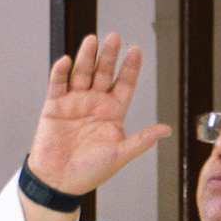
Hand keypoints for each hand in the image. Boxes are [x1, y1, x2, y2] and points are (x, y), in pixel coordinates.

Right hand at [25, 33, 172, 202]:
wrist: (59, 182)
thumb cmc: (89, 172)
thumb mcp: (120, 155)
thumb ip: (141, 140)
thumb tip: (166, 130)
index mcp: (112, 112)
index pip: (124, 84)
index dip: (130, 67)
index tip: (135, 50)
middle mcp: (94, 103)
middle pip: (103, 73)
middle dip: (109, 55)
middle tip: (114, 38)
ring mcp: (74, 103)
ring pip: (82, 73)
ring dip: (86, 57)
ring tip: (92, 41)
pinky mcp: (54, 107)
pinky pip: (57, 85)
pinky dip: (60, 72)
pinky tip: (66, 61)